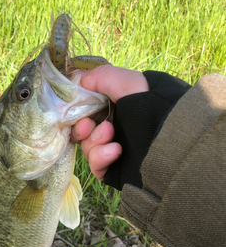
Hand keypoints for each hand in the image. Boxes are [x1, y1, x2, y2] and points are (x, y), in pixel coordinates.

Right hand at [71, 65, 148, 179]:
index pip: (85, 110)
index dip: (76, 110)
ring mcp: (112, 149)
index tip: (75, 108)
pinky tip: (116, 150)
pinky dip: (100, 157)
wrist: (172, 143)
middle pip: (81, 131)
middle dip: (82, 128)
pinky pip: (96, 165)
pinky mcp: (113, 169)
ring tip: (111, 135)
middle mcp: (113, 128)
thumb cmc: (151, 107)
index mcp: (115, 108)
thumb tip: (78, 78)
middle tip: (87, 126)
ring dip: (95, 141)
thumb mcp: (128, 83)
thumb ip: (101, 77)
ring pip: (87, 148)